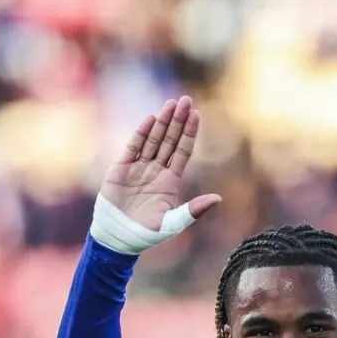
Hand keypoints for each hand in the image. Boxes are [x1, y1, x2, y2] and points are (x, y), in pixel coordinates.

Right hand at [100, 96, 220, 230]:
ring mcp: (139, 168)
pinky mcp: (121, 169)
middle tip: (186, 100)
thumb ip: (194, 210)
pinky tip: (151, 119)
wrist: (118, 237)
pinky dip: (141, 133)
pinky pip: (133, 147)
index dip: (190, 133)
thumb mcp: (173, 223)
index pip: (183, 151)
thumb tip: (218, 199)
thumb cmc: (147, 233)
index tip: (197, 115)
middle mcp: (156, 171)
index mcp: (171, 182)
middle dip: (178, 120)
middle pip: (170, 140)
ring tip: (171, 103)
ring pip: (153, 139)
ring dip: (162, 122)